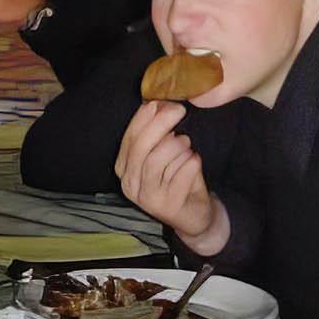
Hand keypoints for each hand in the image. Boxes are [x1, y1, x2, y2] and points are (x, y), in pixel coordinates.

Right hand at [114, 101, 226, 248]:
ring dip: (178, 146)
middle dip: (160, 124)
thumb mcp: (163, 154)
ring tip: (187, 145)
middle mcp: (130, 185)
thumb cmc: (177, 178)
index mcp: (124, 169)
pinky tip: (194, 160)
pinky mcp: (167, 206)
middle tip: (179, 110)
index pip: (129, 139)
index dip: (143, 119)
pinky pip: (181, 173)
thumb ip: (156, 134)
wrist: (194, 215)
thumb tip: (157, 103)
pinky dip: (192, 162)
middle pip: (142, 148)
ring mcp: (148, 198)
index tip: (158, 102)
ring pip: (160, 159)